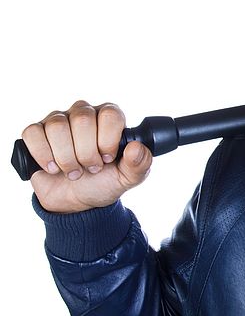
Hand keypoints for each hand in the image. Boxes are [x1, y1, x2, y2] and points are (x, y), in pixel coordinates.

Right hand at [22, 100, 152, 212]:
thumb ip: (140, 163)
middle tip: (91, 168)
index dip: (108, 140)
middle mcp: (84, 114)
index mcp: (110, 119)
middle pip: (83, 119)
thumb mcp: (127, 178)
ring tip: (73, 171)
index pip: (110, 114)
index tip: (107, 159)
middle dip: (86, 152)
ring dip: (66, 157)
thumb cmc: (103, 183)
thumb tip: (136, 147)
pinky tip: (53, 168)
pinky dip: (43, 155)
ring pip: (57, 126)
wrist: (76, 201)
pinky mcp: (36, 133)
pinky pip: (33, 133)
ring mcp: (59, 121)